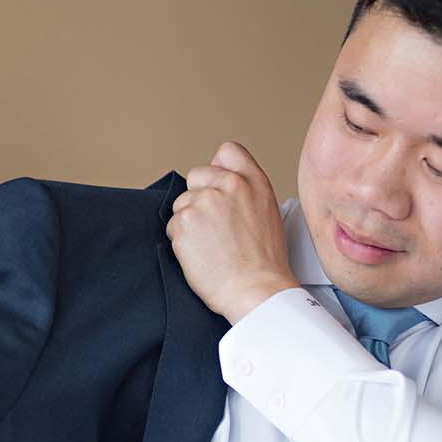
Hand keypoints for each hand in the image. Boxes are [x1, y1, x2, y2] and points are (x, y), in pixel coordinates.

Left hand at [165, 140, 299, 322]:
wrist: (256, 290)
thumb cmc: (264, 262)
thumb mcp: (267, 212)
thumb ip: (246, 189)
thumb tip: (221, 180)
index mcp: (253, 182)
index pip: (228, 151)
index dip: (218, 169)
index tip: (217, 187)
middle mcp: (229, 185)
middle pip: (196, 176)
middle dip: (198, 197)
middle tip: (214, 226)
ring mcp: (204, 202)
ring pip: (182, 203)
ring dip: (189, 222)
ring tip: (211, 245)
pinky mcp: (185, 222)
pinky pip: (173, 225)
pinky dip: (182, 241)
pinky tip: (202, 254)